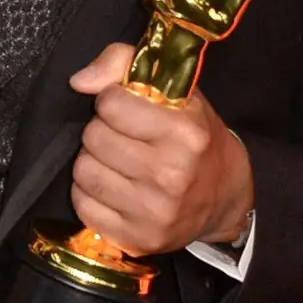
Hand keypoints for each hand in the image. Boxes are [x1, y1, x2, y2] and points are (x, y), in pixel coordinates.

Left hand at [66, 44, 256, 255]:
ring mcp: (153, 211)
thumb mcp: (176, 91)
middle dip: (103, 132)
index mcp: (185, 133)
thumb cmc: (195, 139)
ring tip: (119, 162)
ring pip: (83, 171)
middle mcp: (171, 174)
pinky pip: (83, 205)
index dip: (114, 102)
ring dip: (94, 162)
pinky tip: (116, 188)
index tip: (129, 110)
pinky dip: (91, 194)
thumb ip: (124, 64)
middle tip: (125, 138)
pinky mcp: (136, 238)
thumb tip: (79, 82)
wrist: (224, 198)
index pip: (110, 104)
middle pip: (93, 137)